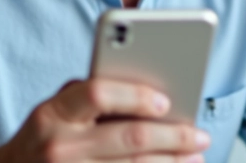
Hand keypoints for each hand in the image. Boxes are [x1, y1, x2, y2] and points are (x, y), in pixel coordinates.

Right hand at [0, 78, 210, 162]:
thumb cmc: (45, 134)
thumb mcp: (56, 108)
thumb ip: (92, 95)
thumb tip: (148, 89)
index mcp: (54, 112)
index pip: (98, 93)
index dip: (136, 95)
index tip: (166, 100)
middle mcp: (59, 146)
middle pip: (127, 139)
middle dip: (172, 137)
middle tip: (200, 135)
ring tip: (195, 157)